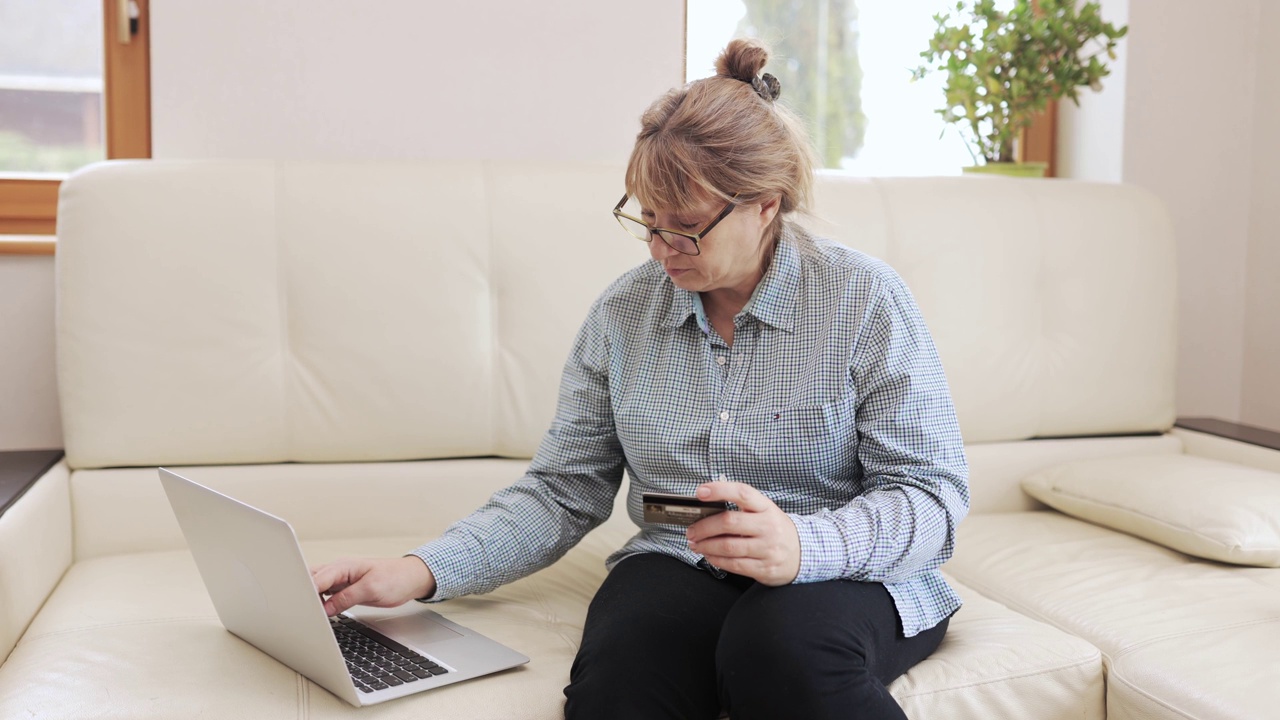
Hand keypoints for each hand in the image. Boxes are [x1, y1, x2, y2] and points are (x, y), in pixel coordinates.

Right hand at [309, 556, 436, 616]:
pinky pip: (325, 594)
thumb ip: (346, 597)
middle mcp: (338, 571)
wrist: (410, 579)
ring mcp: (340, 579)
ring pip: (316, 587)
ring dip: (310, 599)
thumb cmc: (395, 578)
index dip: (306, 593)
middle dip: (303, 594)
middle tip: (302, 611)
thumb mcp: (371, 589)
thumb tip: (326, 608)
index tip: (302, 607)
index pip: (316, 579)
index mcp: (343, 566)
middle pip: (310, 580)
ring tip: (310, 614)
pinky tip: (320, 613)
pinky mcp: (344, 588)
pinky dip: (320, 603)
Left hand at [685, 482, 800, 585]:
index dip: (720, 490)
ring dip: (706, 545)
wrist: (803, 554)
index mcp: (767, 507)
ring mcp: (768, 549)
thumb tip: (706, 508)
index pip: (742, 493)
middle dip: (704, 527)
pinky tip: (709, 555)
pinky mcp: (765, 568)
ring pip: (728, 546)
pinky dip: (716, 560)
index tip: (700, 492)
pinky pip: (734, 565)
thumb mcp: (765, 512)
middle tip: (691, 530)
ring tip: (696, 544)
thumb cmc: (775, 530)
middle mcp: (769, 526)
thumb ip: (741, 508)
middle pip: (729, 522)